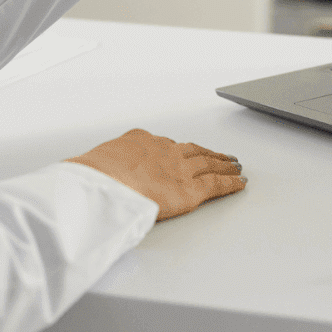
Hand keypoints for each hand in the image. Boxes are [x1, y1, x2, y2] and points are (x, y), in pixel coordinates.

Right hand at [67, 129, 244, 220]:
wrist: (101, 183)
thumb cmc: (91, 177)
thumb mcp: (94, 165)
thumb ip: (105, 170)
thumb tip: (93, 179)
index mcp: (140, 141)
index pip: (166, 144)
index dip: (179, 149)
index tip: (185, 149)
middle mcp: (164, 151)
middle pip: (193, 151)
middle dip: (208, 153)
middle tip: (222, 155)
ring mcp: (179, 169)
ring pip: (209, 164)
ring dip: (224, 165)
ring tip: (235, 166)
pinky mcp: (190, 190)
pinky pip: (216, 185)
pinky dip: (230, 184)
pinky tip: (240, 183)